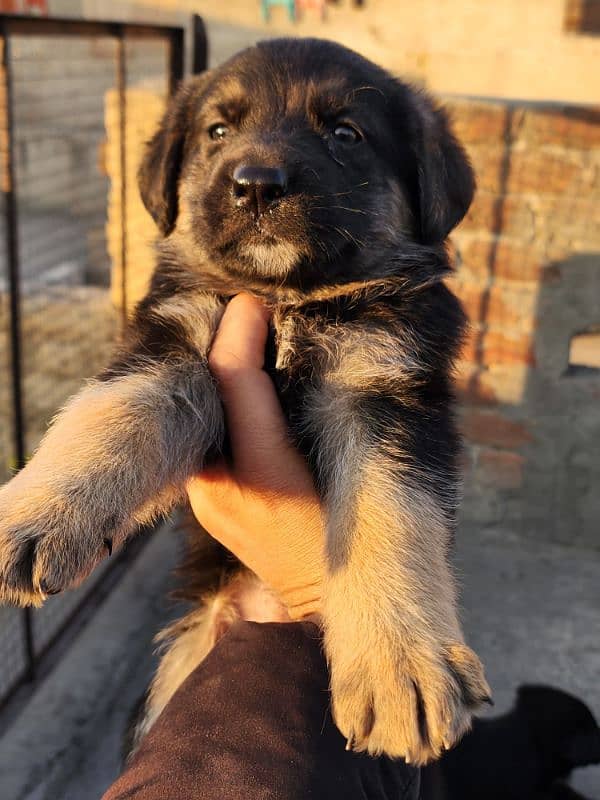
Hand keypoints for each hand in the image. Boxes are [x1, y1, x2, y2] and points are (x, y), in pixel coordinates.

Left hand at [187, 294, 324, 619]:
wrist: (321, 610)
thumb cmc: (352, 542)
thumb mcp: (355, 474)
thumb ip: (327, 414)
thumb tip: (307, 350)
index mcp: (258, 472)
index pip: (235, 382)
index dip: (241, 332)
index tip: (254, 299)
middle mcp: (215, 484)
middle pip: (210, 394)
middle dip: (226, 347)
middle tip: (250, 311)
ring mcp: (205, 496)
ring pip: (206, 415)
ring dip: (224, 375)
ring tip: (250, 338)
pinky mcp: (207, 502)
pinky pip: (208, 438)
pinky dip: (225, 407)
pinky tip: (245, 387)